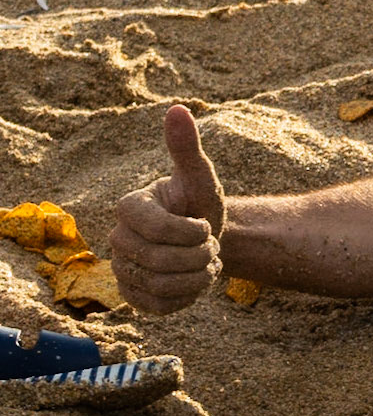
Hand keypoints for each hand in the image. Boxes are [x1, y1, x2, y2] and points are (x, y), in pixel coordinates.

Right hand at [109, 105, 225, 314]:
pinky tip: (194, 282)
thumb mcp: (200, 177)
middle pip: (159, 261)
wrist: (206, 238)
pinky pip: (160, 306)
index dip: (191, 232)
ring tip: (204, 263)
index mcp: (128, 207)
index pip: (156, 229)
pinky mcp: (132, 296)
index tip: (205, 225)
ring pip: (161, 286)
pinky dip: (188, 297)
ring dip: (197, 277)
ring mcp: (121, 269)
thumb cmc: (200, 203)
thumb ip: (186, 148)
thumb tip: (178, 109)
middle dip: (199, 256)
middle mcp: (117, 239)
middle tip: (211, 247)